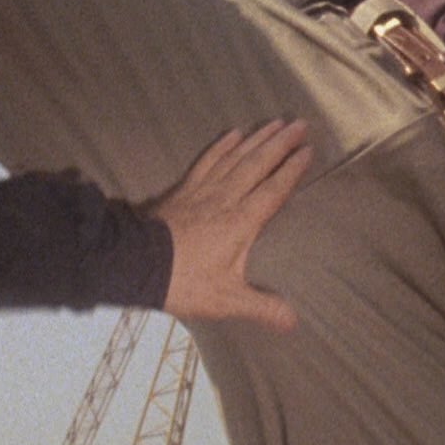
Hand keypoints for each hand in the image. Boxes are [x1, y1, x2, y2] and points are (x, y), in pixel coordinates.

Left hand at [151, 120, 309, 332]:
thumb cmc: (183, 282)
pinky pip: (207, 160)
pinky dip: (222, 146)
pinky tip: (233, 133)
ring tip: (275, 122)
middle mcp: (225, 199)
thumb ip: (261, 307)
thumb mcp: (225, 300)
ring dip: (257, 139)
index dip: (292, 170)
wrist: (136, 264)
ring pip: (235, 157)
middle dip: (280, 143)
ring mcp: (203, 190)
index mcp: (241, 222)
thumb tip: (292, 322)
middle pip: (258, 164)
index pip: (273, 190)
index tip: (308, 151)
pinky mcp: (184, 189)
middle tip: (300, 124)